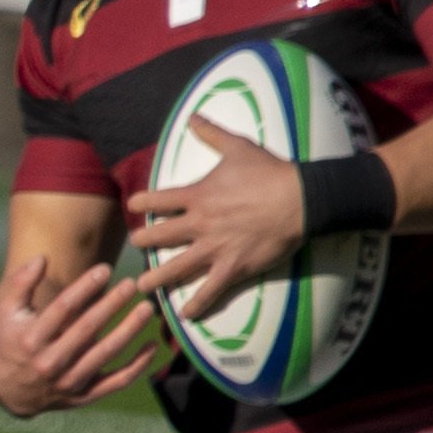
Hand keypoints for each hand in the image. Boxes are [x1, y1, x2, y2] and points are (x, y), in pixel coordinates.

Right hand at [0, 252, 162, 417]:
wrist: (12, 392)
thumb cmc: (12, 343)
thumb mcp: (7, 314)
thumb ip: (21, 284)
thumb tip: (41, 258)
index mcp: (31, 340)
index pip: (62, 308)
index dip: (85, 287)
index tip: (105, 269)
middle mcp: (50, 363)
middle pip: (87, 329)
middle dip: (111, 304)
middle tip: (131, 284)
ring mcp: (69, 382)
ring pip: (106, 354)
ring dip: (129, 330)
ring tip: (147, 308)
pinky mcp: (85, 396)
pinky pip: (117, 382)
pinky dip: (137, 366)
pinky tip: (152, 345)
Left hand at [125, 128, 312, 316]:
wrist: (300, 199)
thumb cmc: (269, 172)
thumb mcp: (238, 147)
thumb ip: (211, 133)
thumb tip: (193, 116)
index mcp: (197, 196)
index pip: (157, 201)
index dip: (141, 204)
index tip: (132, 207)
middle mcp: (199, 224)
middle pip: (159, 237)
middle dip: (143, 243)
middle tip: (135, 247)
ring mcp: (214, 248)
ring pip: (175, 268)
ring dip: (156, 279)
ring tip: (140, 288)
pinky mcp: (233, 267)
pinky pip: (210, 290)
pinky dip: (197, 304)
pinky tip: (185, 315)